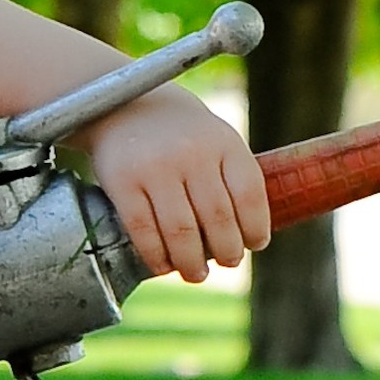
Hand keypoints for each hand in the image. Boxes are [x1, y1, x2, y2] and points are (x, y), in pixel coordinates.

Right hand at [84, 86, 271, 280]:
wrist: (126, 106)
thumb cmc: (182, 136)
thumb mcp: (216, 141)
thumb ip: (234, 180)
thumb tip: (248, 239)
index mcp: (223, 143)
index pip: (249, 195)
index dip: (256, 227)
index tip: (255, 244)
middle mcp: (191, 153)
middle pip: (217, 219)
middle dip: (227, 251)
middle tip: (227, 262)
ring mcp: (155, 167)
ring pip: (181, 232)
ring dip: (192, 263)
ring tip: (196, 274)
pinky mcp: (123, 182)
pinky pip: (144, 231)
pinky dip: (156, 257)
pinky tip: (164, 265)